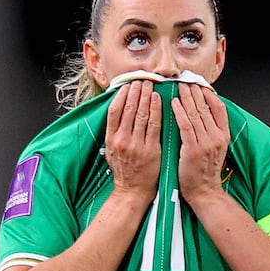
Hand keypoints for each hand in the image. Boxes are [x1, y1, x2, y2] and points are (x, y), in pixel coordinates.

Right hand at [105, 80, 161, 200]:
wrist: (132, 191)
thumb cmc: (124, 170)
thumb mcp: (111, 150)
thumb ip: (114, 132)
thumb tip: (118, 111)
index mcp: (110, 139)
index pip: (114, 110)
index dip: (122, 95)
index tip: (128, 84)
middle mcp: (121, 140)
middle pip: (128, 109)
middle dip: (136, 91)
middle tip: (142, 79)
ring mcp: (136, 145)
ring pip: (141, 114)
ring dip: (146, 96)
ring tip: (151, 84)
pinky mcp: (150, 150)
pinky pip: (154, 125)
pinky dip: (156, 110)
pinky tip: (158, 99)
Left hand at [171, 83, 229, 203]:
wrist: (204, 192)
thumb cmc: (205, 171)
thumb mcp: (215, 148)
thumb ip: (211, 131)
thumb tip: (202, 113)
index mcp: (223, 135)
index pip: (219, 107)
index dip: (208, 94)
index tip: (199, 84)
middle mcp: (216, 137)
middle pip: (205, 107)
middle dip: (194, 91)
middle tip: (185, 79)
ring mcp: (206, 143)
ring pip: (195, 114)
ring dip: (186, 97)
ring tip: (178, 86)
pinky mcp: (193, 149)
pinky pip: (186, 126)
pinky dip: (180, 113)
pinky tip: (174, 103)